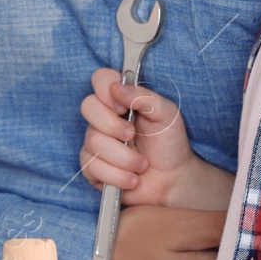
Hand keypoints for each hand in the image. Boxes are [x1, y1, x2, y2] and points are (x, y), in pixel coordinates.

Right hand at [79, 69, 229, 209]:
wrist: (173, 180)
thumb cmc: (170, 144)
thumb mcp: (167, 114)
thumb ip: (145, 97)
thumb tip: (117, 88)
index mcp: (121, 100)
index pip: (100, 79)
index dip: (106, 90)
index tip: (123, 107)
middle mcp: (103, 118)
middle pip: (87, 106)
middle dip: (113, 125)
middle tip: (133, 135)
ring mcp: (95, 143)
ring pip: (94, 142)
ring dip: (125, 158)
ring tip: (142, 165)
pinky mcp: (92, 168)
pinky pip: (93, 167)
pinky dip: (118, 176)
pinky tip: (132, 179)